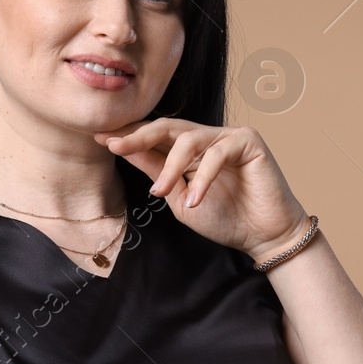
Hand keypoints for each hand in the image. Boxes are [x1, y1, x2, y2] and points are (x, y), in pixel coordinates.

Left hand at [94, 118, 307, 262]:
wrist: (263, 236)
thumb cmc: (225, 218)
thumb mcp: (180, 198)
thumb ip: (157, 173)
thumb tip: (123, 149)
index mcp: (188, 150)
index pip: (154, 137)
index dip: (129, 136)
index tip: (99, 138)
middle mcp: (206, 138)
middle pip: (166, 127)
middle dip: (138, 136)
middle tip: (114, 145)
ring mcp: (228, 136)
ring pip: (189, 139)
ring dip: (171, 168)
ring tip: (160, 192)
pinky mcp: (248, 141)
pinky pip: (218, 153)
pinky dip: (203, 178)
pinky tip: (195, 199)